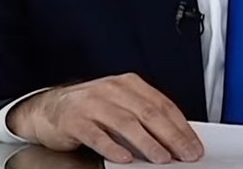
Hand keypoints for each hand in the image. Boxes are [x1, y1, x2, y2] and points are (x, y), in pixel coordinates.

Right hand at [7, 73, 204, 163]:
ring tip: (161, 158)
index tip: (193, 144)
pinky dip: (112, 147)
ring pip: (126, 123)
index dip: (181, 126)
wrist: (48, 109)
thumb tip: (175, 139)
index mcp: (128, 84)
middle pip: (148, 113)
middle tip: (185, 154)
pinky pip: (97, 135)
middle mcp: (112, 90)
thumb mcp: (119, 105)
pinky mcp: (75, 120)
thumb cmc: (89, 109)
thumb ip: (144, 117)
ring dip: (147, 143)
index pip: (162, 104)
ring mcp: (93, 103)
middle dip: (171, 136)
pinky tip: (124, 158)